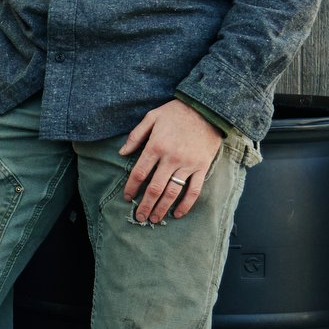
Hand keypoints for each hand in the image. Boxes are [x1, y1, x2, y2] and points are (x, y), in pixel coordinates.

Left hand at [119, 99, 222, 225]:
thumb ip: (136, 136)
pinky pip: (194, 190)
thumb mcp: (152, 117)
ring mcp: (188, 164)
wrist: (207, 108)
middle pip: (155, 188)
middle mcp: (171, 158)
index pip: (139, 173)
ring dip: (162, 208)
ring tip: (154, 219)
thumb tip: (121, 153)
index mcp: (156, 146)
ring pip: (173, 192)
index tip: (127, 197)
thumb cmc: (176, 112)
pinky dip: (186, 204)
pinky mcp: (202, 167)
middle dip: (145, 205)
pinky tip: (177, 213)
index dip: (131, 188)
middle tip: (139, 218)